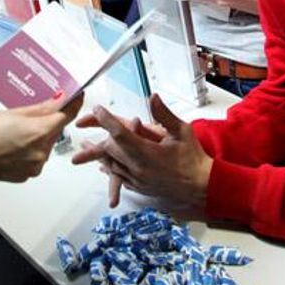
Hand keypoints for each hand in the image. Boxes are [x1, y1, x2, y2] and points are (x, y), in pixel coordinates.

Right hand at [0, 95, 83, 181]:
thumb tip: (58, 101)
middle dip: (47, 122)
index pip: (66, 115)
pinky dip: (30, 150)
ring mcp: (35, 166)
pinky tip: (14, 145)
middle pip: (55, 131)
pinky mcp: (28, 175)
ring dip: (38, 137)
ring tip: (16, 132)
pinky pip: (36, 158)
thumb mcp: (13, 112)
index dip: (73, 104)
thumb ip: (40, 108)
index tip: (76, 96)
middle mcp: (41, 152)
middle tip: (30, 115)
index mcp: (39, 132)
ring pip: (46, 145)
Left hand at [73, 94, 211, 208]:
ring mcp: (138, 180)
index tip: (98, 109)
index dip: (107, 120)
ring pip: (111, 165)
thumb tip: (152, 97)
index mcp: (148, 153)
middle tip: (84, 126)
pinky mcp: (140, 187)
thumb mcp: (182, 131)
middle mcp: (139, 168)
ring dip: (97, 154)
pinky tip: (102, 165)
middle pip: (111, 150)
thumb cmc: (193, 157)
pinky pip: (118, 177)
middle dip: (97, 137)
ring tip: (84, 146)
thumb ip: (164, 114)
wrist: (201, 186)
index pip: (121, 134)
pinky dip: (109, 169)